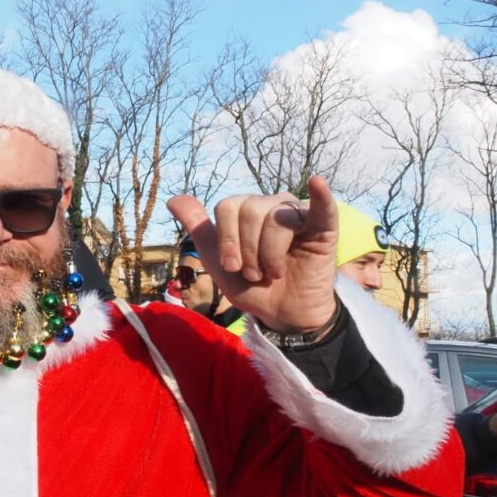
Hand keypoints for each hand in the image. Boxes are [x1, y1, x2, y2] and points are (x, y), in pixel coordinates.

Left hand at [168, 177, 338, 333]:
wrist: (280, 314)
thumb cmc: (251, 285)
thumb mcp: (217, 260)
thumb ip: (198, 228)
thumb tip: (173, 198)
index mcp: (246, 210)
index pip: (227, 207)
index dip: (227, 241)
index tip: (233, 267)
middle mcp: (272, 205)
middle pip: (250, 210)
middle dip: (247, 250)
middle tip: (256, 273)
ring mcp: (299, 214)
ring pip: (275, 218)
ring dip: (269, 255)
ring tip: (274, 272)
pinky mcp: (324, 229)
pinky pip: (322, 207)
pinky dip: (321, 196)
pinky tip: (318, 183)